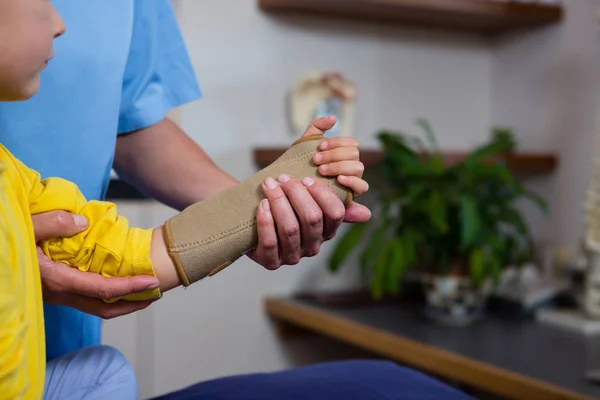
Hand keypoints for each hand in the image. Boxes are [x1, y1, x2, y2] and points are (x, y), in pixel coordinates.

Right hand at [33, 211, 159, 318]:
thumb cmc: (4, 238)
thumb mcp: (25, 225)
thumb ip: (53, 224)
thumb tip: (81, 224)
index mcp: (54, 278)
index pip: (100, 289)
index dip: (129, 288)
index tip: (152, 282)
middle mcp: (57, 291)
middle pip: (102, 306)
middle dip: (132, 303)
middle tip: (156, 294)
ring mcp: (55, 292)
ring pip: (94, 305)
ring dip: (121, 300)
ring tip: (143, 291)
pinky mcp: (54, 286)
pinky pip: (85, 296)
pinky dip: (106, 293)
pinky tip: (117, 281)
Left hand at [248, 116, 370, 269]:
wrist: (245, 212)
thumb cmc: (279, 191)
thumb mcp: (298, 168)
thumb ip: (312, 143)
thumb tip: (332, 120)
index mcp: (328, 225)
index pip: (338, 213)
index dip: (325, 193)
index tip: (311, 175)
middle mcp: (315, 244)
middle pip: (314, 219)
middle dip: (298, 195)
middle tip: (284, 178)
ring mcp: (294, 255)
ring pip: (292, 230)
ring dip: (279, 204)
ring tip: (270, 186)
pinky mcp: (271, 261)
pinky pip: (271, 244)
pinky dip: (266, 222)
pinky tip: (261, 205)